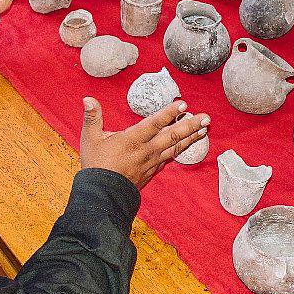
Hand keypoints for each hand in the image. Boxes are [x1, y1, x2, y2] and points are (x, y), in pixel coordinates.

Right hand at [80, 98, 208, 189]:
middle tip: (206, 117)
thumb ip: (92, 117)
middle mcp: (146, 150)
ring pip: (175, 148)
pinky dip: (182, 150)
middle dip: (190, 126)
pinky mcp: (153, 170)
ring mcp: (151, 161)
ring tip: (205, 129)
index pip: (154, 123)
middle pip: (172, 136)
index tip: (183, 105)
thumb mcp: (90, 139)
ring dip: (191, 137)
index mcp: (132, 140)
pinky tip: (189, 144)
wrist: (102, 195)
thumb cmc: (96, 165)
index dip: (169, 114)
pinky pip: (171, 158)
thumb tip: (88, 99)